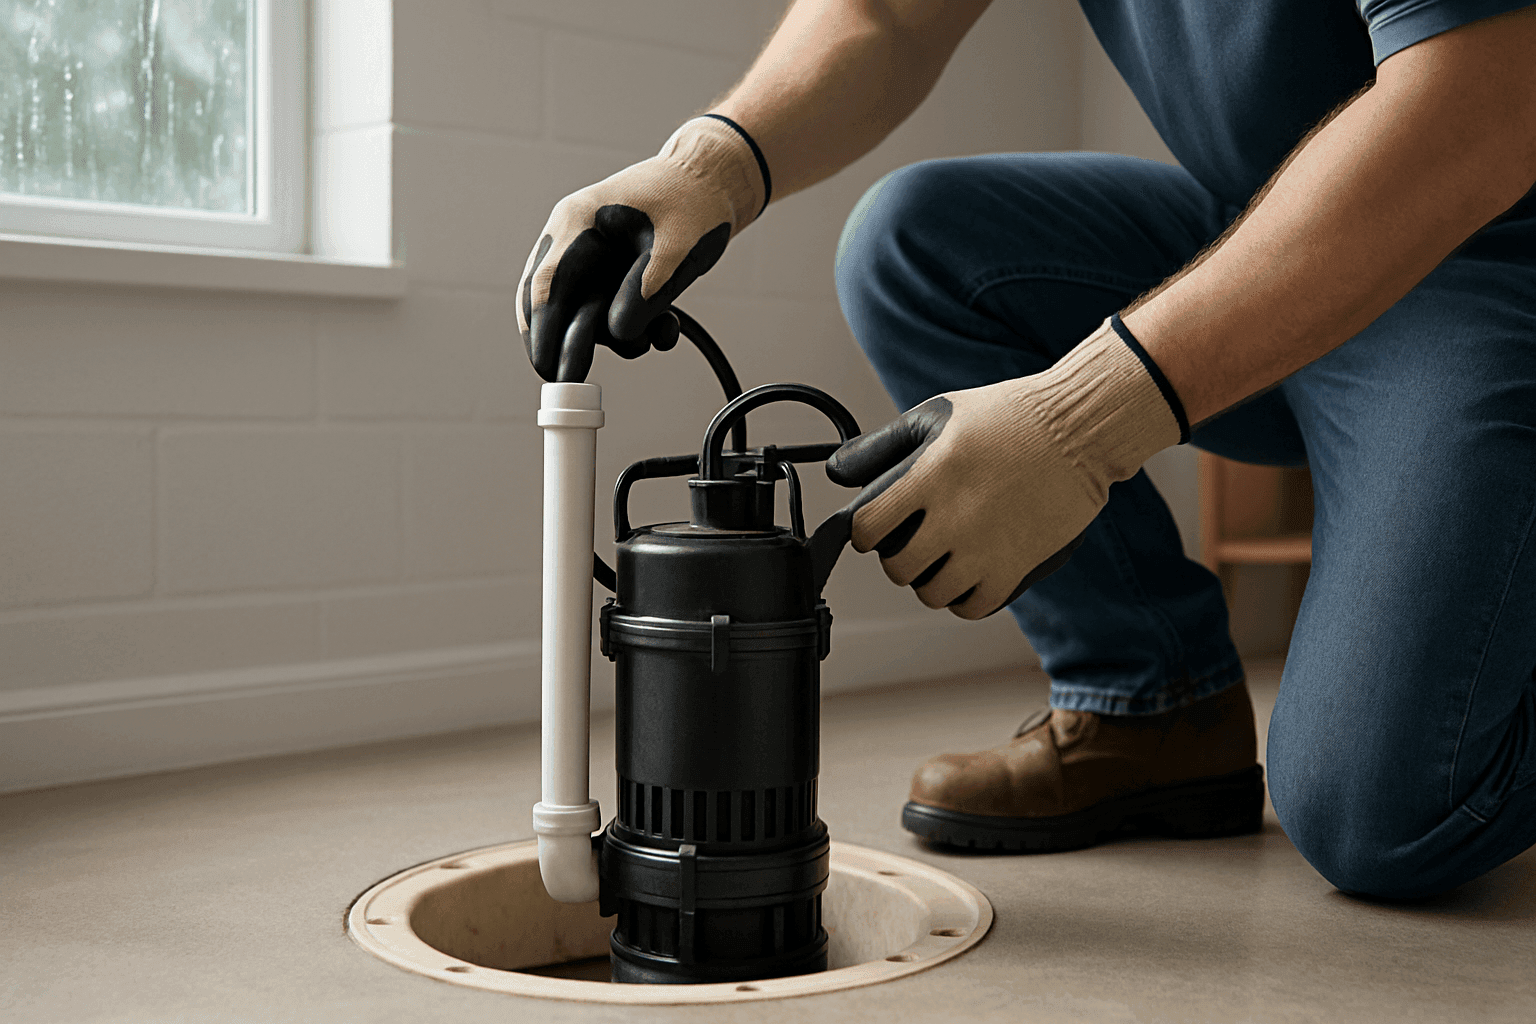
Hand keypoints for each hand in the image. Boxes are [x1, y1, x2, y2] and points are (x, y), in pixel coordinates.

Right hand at [517, 116, 767, 381]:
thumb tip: (620, 334)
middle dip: (563, 343)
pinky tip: (665, 328)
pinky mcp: (609, 274)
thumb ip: (647, 292)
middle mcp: (573, 240)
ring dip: (616, 335)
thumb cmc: (693, 202)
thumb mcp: (675, 248)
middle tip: (571, 381)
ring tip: (659, 332)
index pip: (547, 284)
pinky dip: (633, 329)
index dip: (544, 331)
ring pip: (582, 313)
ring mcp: (590, 258)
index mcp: (578, 221)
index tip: (546, 368)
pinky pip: (608, 313)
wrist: (713, 181)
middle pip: (549, 303)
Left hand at [826, 318, 1185, 618]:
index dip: (866, 530)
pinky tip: (972, 570)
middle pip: (897, 567)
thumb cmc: (1005, 419)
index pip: (867, 528)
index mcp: (930, 477)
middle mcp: (955, 518)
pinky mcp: (1016, 569)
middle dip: (898, 555)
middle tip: (917, 539)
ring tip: (947, 554)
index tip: (878, 525)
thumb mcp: (936, 416)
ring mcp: (987, 548)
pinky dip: (964, 595)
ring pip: (931, 593)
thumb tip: (836, 472)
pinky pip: (971, 607)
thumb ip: (881, 447)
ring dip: (931, 578)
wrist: (1078, 429)